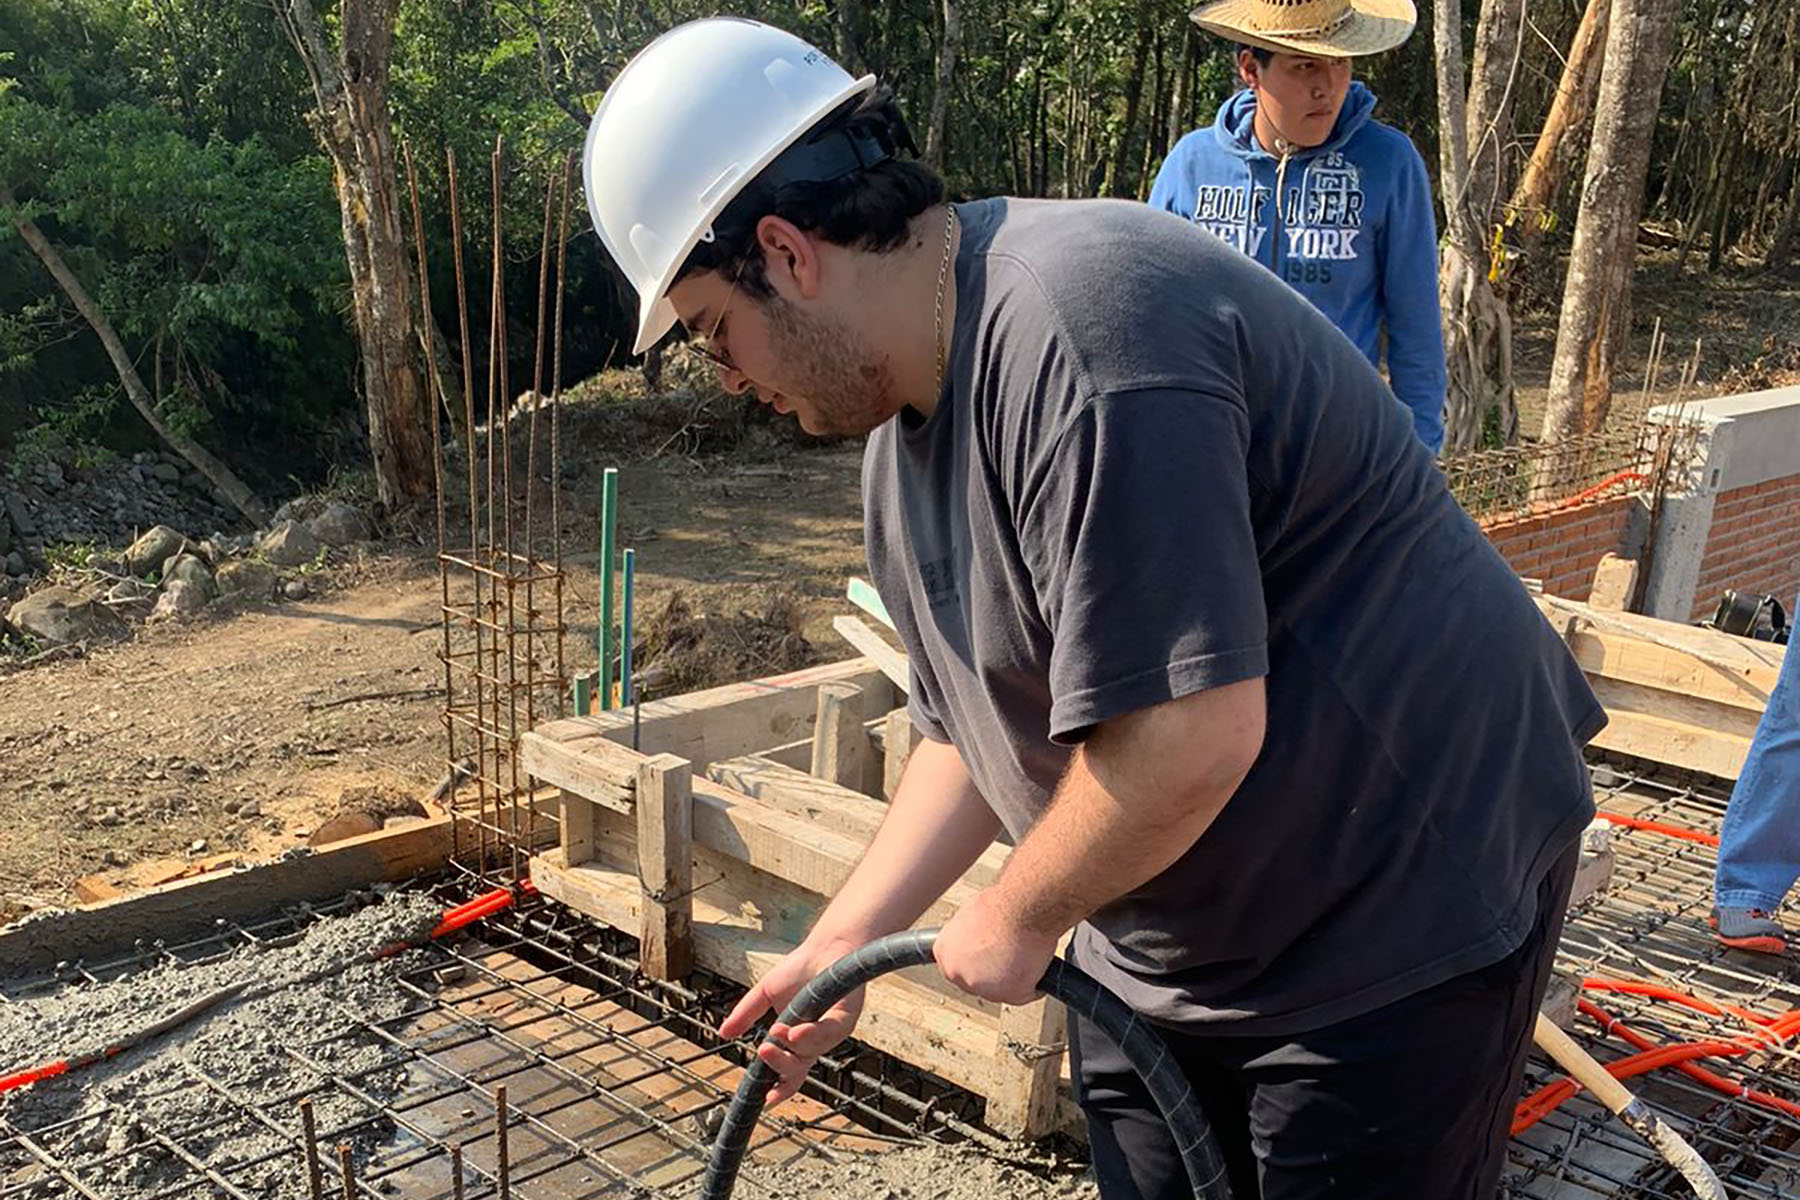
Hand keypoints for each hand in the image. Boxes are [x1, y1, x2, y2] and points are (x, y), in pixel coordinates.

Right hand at [717, 934, 867, 1104]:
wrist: (824, 947)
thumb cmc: (800, 969)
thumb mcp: (765, 993)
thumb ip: (746, 1014)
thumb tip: (723, 1034)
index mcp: (797, 1040)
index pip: (789, 1072)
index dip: (780, 1088)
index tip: (766, 1099)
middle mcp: (815, 1041)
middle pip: (798, 1068)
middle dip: (780, 1065)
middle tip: (763, 1050)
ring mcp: (831, 1032)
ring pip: (811, 1052)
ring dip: (793, 1046)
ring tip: (779, 1029)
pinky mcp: (845, 1019)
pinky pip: (829, 1034)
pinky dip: (812, 1036)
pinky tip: (798, 1031)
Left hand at [933, 888, 1058, 1005]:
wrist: (1023, 908)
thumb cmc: (1001, 906)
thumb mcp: (969, 917)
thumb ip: (966, 939)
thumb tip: (976, 943)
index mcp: (944, 953)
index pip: (956, 968)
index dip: (975, 963)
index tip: (986, 958)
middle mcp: (958, 972)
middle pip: (977, 982)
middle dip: (992, 973)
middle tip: (1008, 954)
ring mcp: (983, 987)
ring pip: (1001, 990)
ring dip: (1013, 978)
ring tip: (1024, 954)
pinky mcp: (1009, 994)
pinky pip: (1025, 994)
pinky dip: (1033, 984)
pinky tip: (1036, 965)